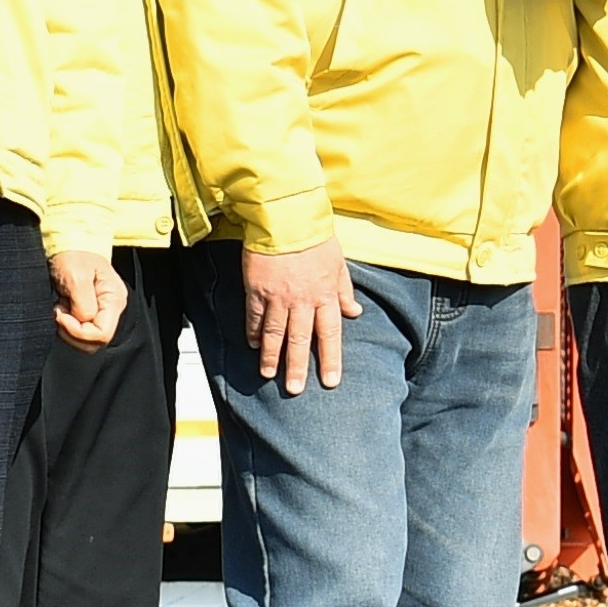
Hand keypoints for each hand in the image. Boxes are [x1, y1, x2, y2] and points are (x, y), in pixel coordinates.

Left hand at [49, 243, 124, 348]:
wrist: (69, 240)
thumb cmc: (74, 254)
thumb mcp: (77, 277)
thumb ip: (83, 304)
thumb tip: (83, 321)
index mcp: (114, 299)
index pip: (102, 334)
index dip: (79, 332)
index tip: (61, 315)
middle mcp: (112, 307)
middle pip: (95, 341)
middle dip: (73, 332)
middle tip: (60, 312)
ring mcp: (102, 309)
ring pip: (87, 338)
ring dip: (69, 328)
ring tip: (61, 307)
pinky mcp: (91, 309)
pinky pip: (80, 329)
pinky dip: (67, 323)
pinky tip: (62, 307)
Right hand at [243, 244, 360, 388]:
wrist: (286, 217)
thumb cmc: (315, 237)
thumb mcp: (338, 262)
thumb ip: (345, 290)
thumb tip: (355, 312)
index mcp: (325, 294)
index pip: (329, 334)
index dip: (330, 359)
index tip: (330, 381)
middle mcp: (303, 300)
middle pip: (300, 340)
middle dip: (297, 367)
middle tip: (294, 389)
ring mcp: (278, 296)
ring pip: (275, 333)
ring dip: (272, 356)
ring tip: (269, 375)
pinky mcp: (257, 289)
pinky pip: (255, 316)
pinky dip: (253, 332)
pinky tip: (252, 345)